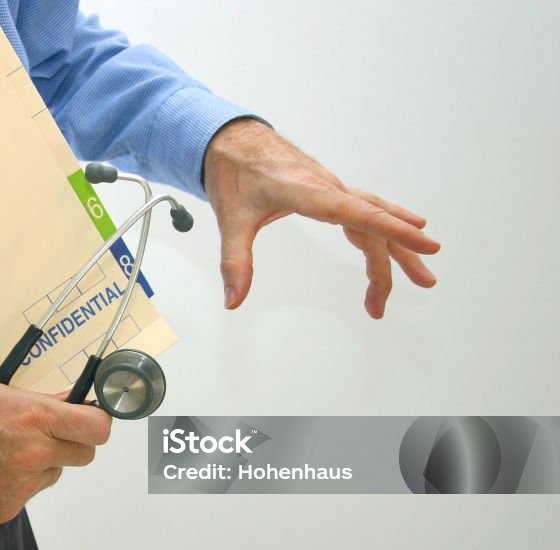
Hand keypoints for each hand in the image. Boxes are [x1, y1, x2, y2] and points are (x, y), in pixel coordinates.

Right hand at [0, 377, 111, 525]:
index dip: (98, 421)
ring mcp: (21, 487)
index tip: (92, 418)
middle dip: (73, 443)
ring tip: (2, 452)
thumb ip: (32, 398)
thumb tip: (64, 401)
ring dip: (41, 464)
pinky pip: (26, 494)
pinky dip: (14, 484)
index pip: (97, 427)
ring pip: (54, 475)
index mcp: (32, 418)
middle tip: (51, 434)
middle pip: (85, 455)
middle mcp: (32, 455)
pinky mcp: (5, 510)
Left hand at [202, 118, 439, 318]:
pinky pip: (364, 211)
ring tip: (421, 277)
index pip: (359, 213)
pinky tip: (399, 241)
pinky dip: (382, 229)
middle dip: (391, 264)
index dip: (394, 229)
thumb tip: (233, 301)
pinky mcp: (328, 192)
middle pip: (371, 226)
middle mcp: (328, 187)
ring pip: (375, 218)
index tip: (427, 242)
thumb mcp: (230, 220)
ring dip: (397, 248)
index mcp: (308, 191)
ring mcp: (331, 188)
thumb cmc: (233, 173)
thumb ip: (234, 262)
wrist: (231, 139)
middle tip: (397, 299)